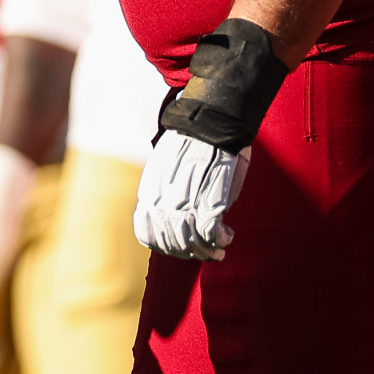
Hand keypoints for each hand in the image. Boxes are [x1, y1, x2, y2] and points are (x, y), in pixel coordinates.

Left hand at [134, 131, 249, 260]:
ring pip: (189, 242)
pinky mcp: (211, 200)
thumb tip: (172, 213)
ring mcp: (186, 202)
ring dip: (206, 251)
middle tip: (204, 252)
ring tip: (218, 249)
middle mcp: (164, 200)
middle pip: (170, 242)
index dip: (163, 246)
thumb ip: (165, 191)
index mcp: (151, 191)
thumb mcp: (165, 166)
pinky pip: (211, 233)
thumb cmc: (193, 141)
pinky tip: (226, 236)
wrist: (212, 121)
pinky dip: (219, 240)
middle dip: (187, 253)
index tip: (178, 247)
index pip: (147, 234)